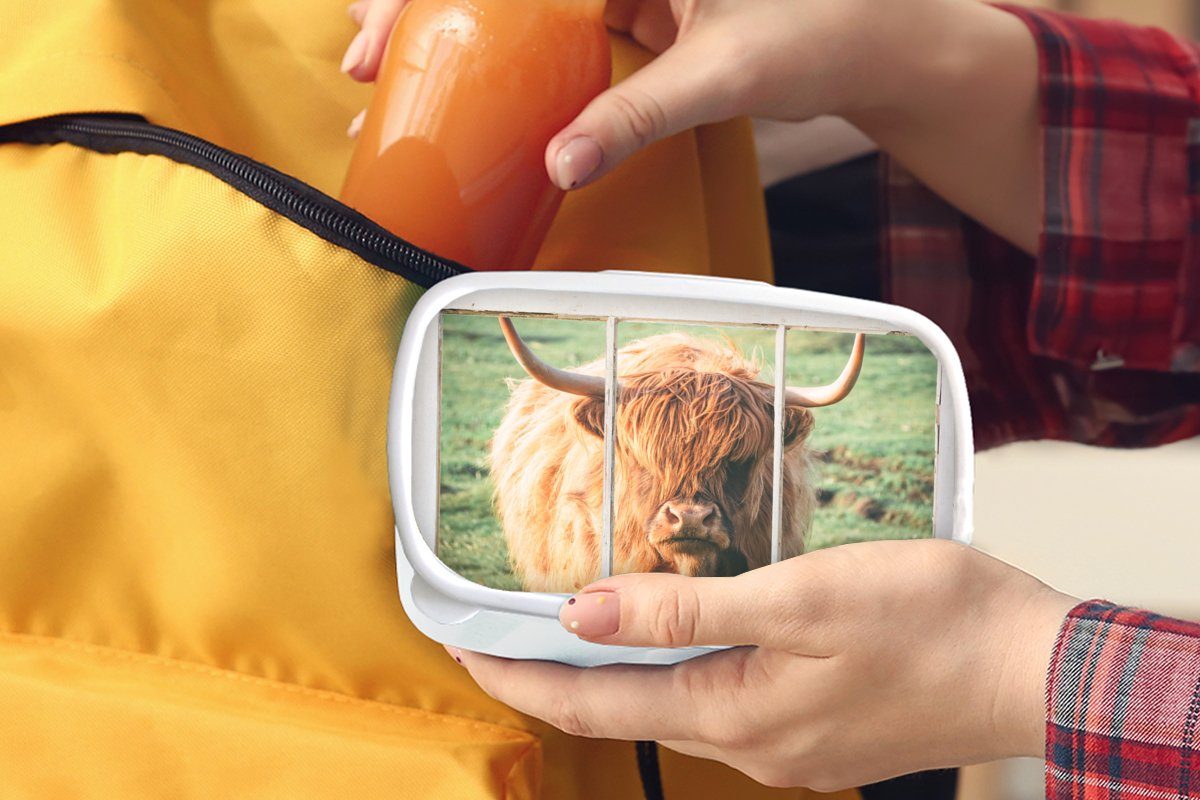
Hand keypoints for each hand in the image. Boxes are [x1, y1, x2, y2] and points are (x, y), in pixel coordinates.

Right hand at [340, 0, 1039, 250]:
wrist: (873, 43)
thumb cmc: (820, 31)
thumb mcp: (722, 73)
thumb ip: (639, 114)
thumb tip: (560, 165)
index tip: (382, 28)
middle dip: (422, 11)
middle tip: (363, 63)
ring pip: (518, 7)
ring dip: (456, 40)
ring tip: (391, 83)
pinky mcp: (631, 12)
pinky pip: (552, 34)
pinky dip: (508, 63)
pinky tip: (470, 97)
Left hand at [448, 540, 1075, 790]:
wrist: (1033, 667)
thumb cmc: (931, 622)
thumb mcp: (802, 597)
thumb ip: (689, 609)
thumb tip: (584, 613)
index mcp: (736, 713)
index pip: (596, 701)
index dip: (521, 674)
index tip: (461, 647)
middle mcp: (751, 742)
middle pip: (625, 709)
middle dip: (555, 675)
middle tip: (497, 634)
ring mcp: (786, 743)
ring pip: (672, 706)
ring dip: (615, 672)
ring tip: (571, 628)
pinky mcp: (816, 728)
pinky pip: (720, 702)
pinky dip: (676, 672)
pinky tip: (678, 639)